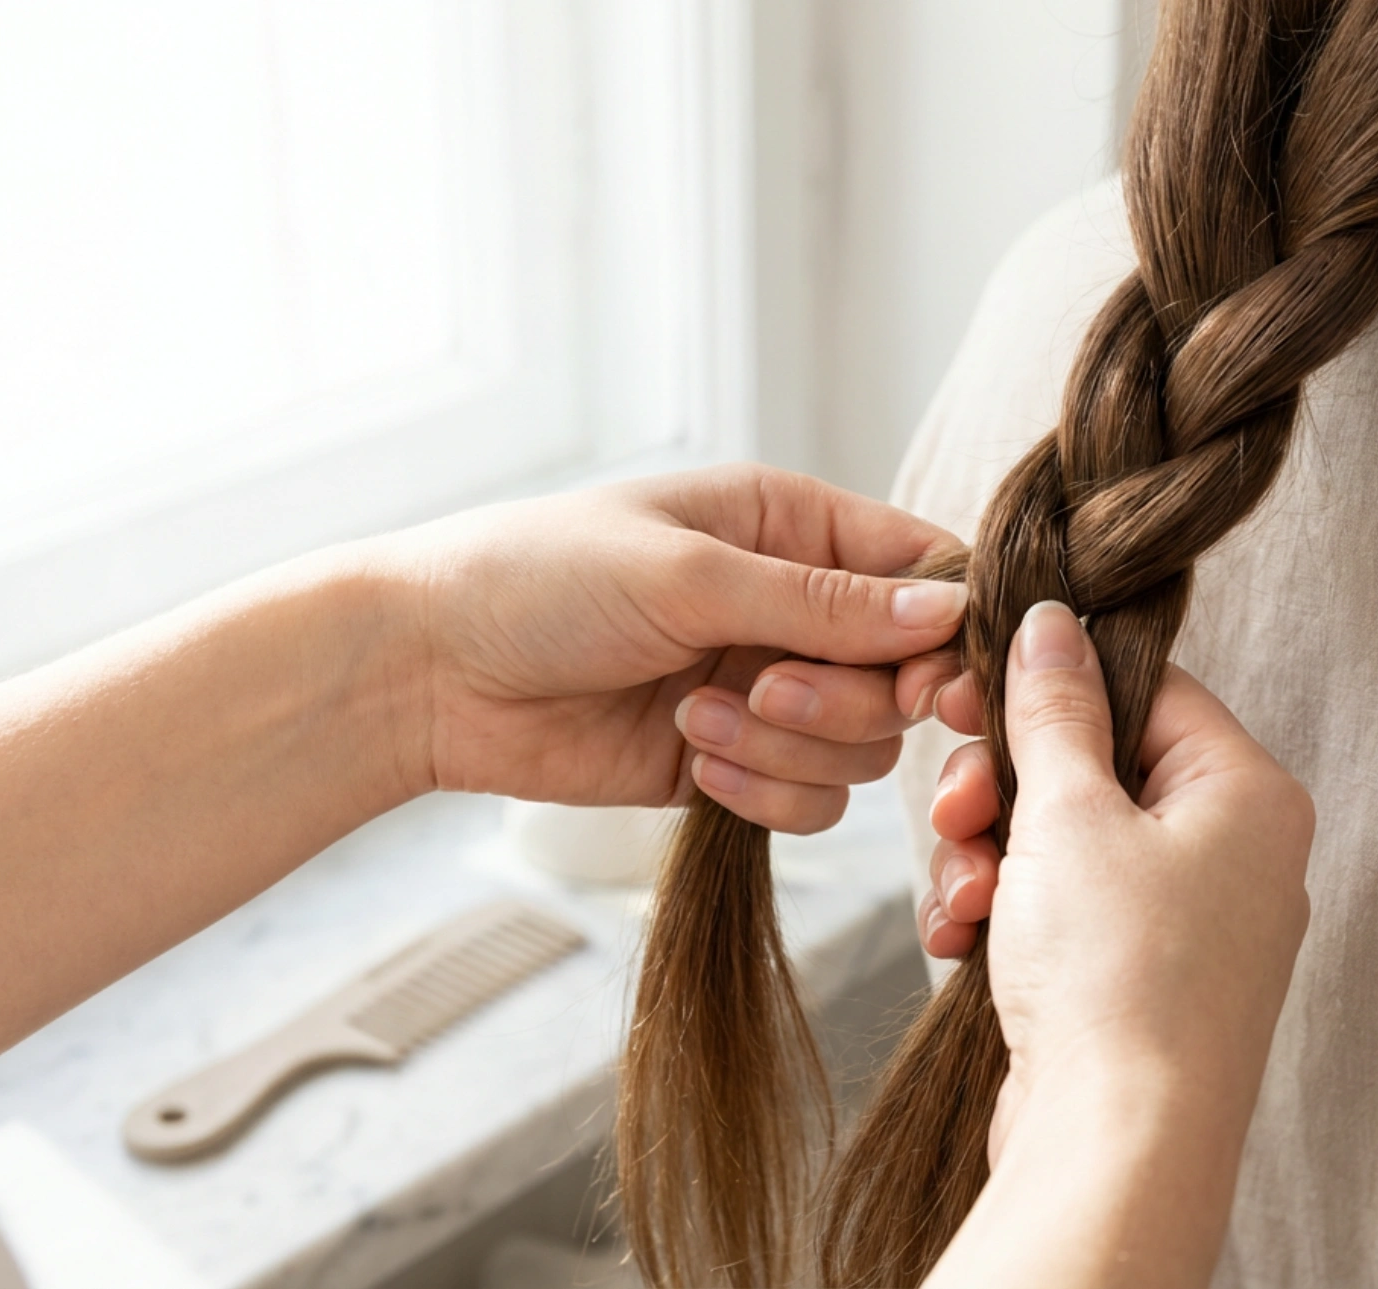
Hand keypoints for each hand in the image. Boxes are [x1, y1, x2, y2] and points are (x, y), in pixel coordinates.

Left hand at [377, 464, 965, 830]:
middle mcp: (794, 608)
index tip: (931, 685)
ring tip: (693, 719)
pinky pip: (810, 801)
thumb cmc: (541, 579)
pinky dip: (764, 794)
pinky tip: (690, 761)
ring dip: (787, 746)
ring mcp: (766, 689)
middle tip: (762, 685)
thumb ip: (823, 603)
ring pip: (861, 748)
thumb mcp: (688, 573)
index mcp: (793, 526)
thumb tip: (948, 614)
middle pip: (903, 676)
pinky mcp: (734, 762)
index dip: (944, 632)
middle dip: (842, 698)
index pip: (921, 571)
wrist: (430, 673)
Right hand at [919, 601, 1312, 1159]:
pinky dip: (1008, 916)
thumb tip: (1052, 625)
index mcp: (1247, 795)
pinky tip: (960, 939)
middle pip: (1097, 769)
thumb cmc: (1116, 977)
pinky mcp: (1139, 983)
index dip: (1051, 691)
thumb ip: (1055, 711)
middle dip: (1006, 789)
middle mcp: (1234, 856)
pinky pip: (1065, 913)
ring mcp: (1189, 926)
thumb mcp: (1070, 814)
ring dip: (992, 857)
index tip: (972, 700)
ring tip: (965, 896)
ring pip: (1067, 844)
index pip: (1147, 690)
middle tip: (958, 808)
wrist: (1116, 1146)